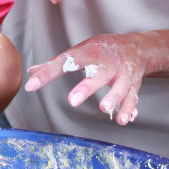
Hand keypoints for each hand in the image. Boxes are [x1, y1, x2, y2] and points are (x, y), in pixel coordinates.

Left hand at [23, 33, 147, 125]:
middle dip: (86, 87)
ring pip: (119, 87)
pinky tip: (121, 120)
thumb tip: (31, 72)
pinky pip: (132, 98)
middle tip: (72, 101)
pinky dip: (128, 109)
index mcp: (89, 53)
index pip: (65, 62)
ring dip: (113, 98)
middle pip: (98, 74)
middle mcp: (107, 63)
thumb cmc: (101, 50)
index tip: (31, 86)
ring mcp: (122, 75)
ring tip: (104, 108)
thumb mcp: (79, 51)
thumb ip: (55, 63)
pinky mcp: (133, 86)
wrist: (137, 48)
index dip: (47, 74)